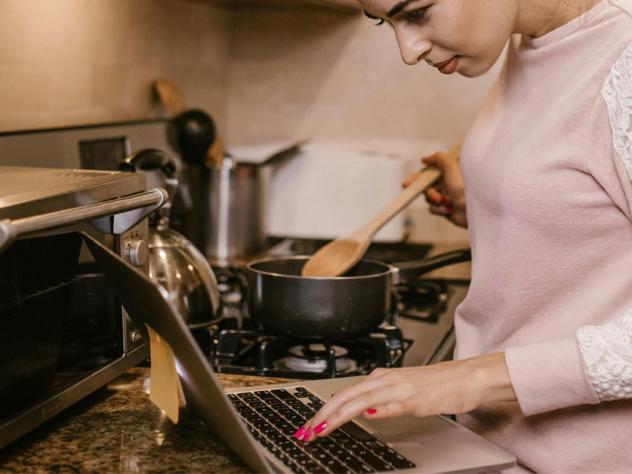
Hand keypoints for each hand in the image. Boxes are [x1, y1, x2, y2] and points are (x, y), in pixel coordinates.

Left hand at [293, 353, 515, 442]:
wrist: (466, 377)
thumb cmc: (437, 385)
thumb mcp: (402, 393)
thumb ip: (381, 401)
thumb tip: (362, 411)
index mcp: (381, 378)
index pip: (344, 395)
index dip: (324, 411)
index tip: (309, 427)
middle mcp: (386, 379)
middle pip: (345, 397)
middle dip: (322, 415)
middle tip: (305, 432)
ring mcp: (399, 387)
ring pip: (361, 399)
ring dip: (339, 414)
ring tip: (322, 429)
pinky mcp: (416, 397)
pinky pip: (392, 403)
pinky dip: (377, 409)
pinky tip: (365, 415)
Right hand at [404, 146, 466, 227]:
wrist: (476, 210)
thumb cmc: (466, 187)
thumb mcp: (451, 166)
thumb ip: (438, 158)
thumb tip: (424, 159)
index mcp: (450, 171)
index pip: (429, 172)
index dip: (417, 177)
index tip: (406, 184)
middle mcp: (448, 183)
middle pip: (426, 186)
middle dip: (429, 192)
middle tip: (435, 196)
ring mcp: (447, 196)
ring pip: (428, 198)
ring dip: (435, 200)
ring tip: (446, 202)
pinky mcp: (446, 208)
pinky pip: (433, 208)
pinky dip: (439, 209)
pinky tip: (449, 209)